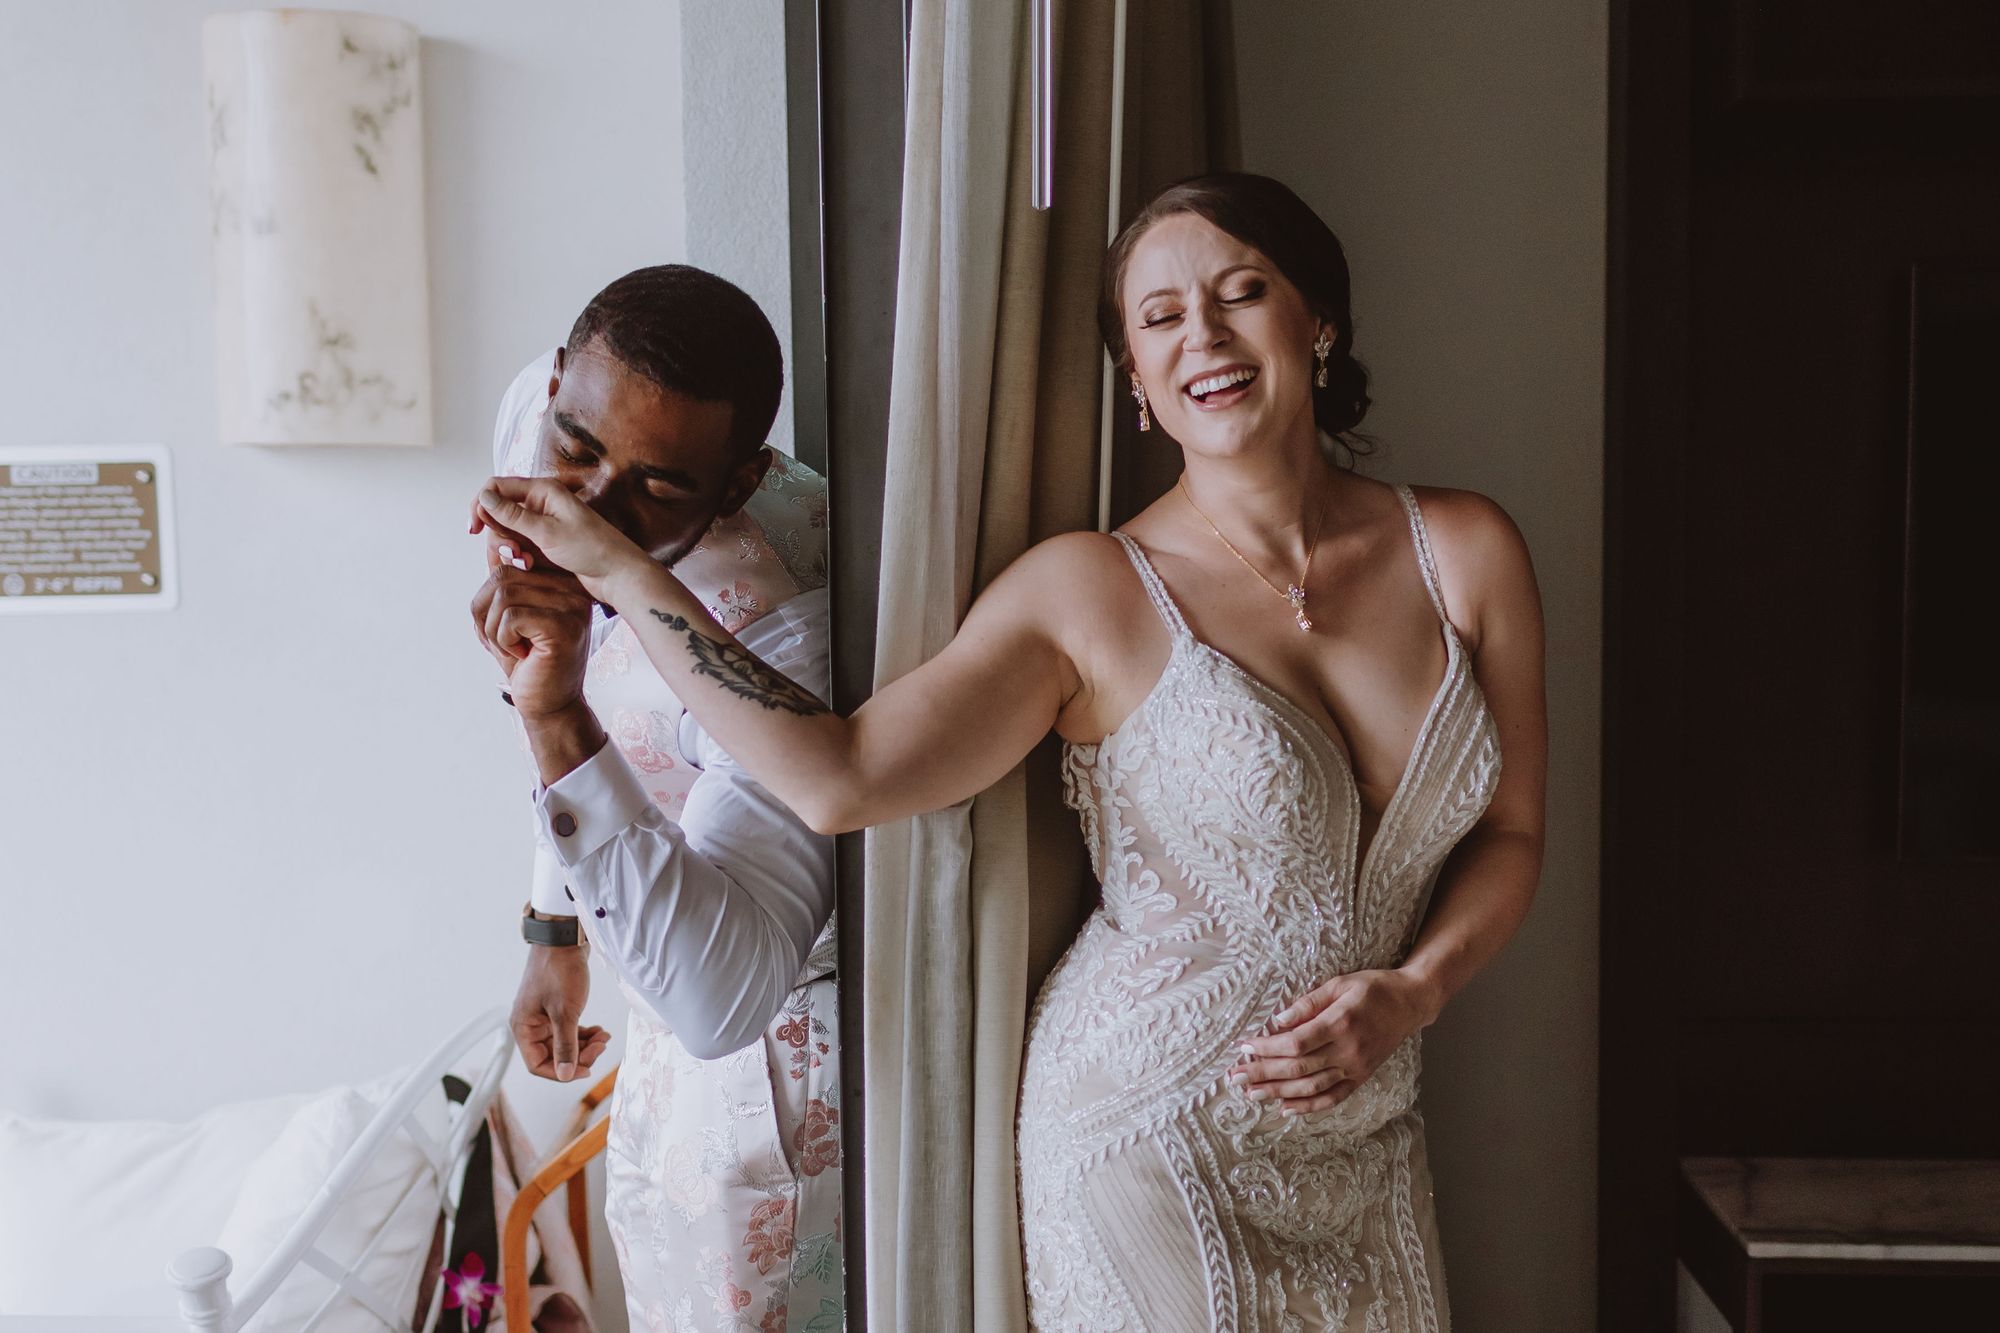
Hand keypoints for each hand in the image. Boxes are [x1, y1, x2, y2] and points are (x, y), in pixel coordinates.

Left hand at [469, 563, 593, 718]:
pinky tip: (522, 654)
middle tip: (505, 641)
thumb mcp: (508, 614)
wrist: (548, 704)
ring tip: (514, 647)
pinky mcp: (563, 627)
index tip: (505, 624)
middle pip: (502, 575)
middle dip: (487, 613)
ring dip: (494, 629)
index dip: (492, 593)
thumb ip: (504, 577)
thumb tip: (493, 537)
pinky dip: (503, 640)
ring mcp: (571, 606)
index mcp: (562, 580)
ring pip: (503, 595)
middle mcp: (573, 588)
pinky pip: (510, 618)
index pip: (511, 560)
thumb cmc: (528, 660)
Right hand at [471, 476, 649, 599]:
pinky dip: (518, 555)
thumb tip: (484, 496)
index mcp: (543, 490)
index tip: (473, 530)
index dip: (480, 505)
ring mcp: (543, 522)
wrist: (618, 574)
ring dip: (508, 548)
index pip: (497, 487)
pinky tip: (529, 566)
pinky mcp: (546, 540)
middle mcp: (541, 502)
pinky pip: (519, 543)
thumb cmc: (591, 549)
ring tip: (525, 563)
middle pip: (499, 512)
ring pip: (507, 531)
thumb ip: (513, 515)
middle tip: (513, 555)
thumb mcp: (547, 532)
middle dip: (498, 535)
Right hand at [510, 943, 610, 1082]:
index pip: (538, 1065)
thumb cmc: (559, 971)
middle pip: (553, 1055)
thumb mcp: (565, 1013)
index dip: (562, 1072)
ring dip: (585, 1044)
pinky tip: (599, 1030)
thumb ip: (565, 1046)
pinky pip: (568, 1030)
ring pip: (563, 1043)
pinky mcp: (555, 1008)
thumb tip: (566, 1075)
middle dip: (579, 1055)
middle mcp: (529, 1024)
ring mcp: (542, 1016)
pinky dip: (584, 1033)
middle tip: (601, 1046)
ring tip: (604, 1036)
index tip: (586, 1068)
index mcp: (523, 1028)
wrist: (565, 940)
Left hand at [1229, 967, 1442, 1113]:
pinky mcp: (1361, 1078)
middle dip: (1263, 1073)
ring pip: (1311, 1087)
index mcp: (1340, 1023)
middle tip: (1235, 1077)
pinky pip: (1333, 1098)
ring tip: (1251, 1094)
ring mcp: (1356, 1068)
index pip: (1296, 1043)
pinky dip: (1308, 1106)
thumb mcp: (1339, 983)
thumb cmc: (1372, 988)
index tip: (1244, 1047)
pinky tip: (1286, 1108)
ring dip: (1278, 1093)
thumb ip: (1308, 1003)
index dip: (1267, 1048)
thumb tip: (1278, 1020)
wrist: (1409, 1004)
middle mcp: (1348, 1050)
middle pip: (1298, 1068)